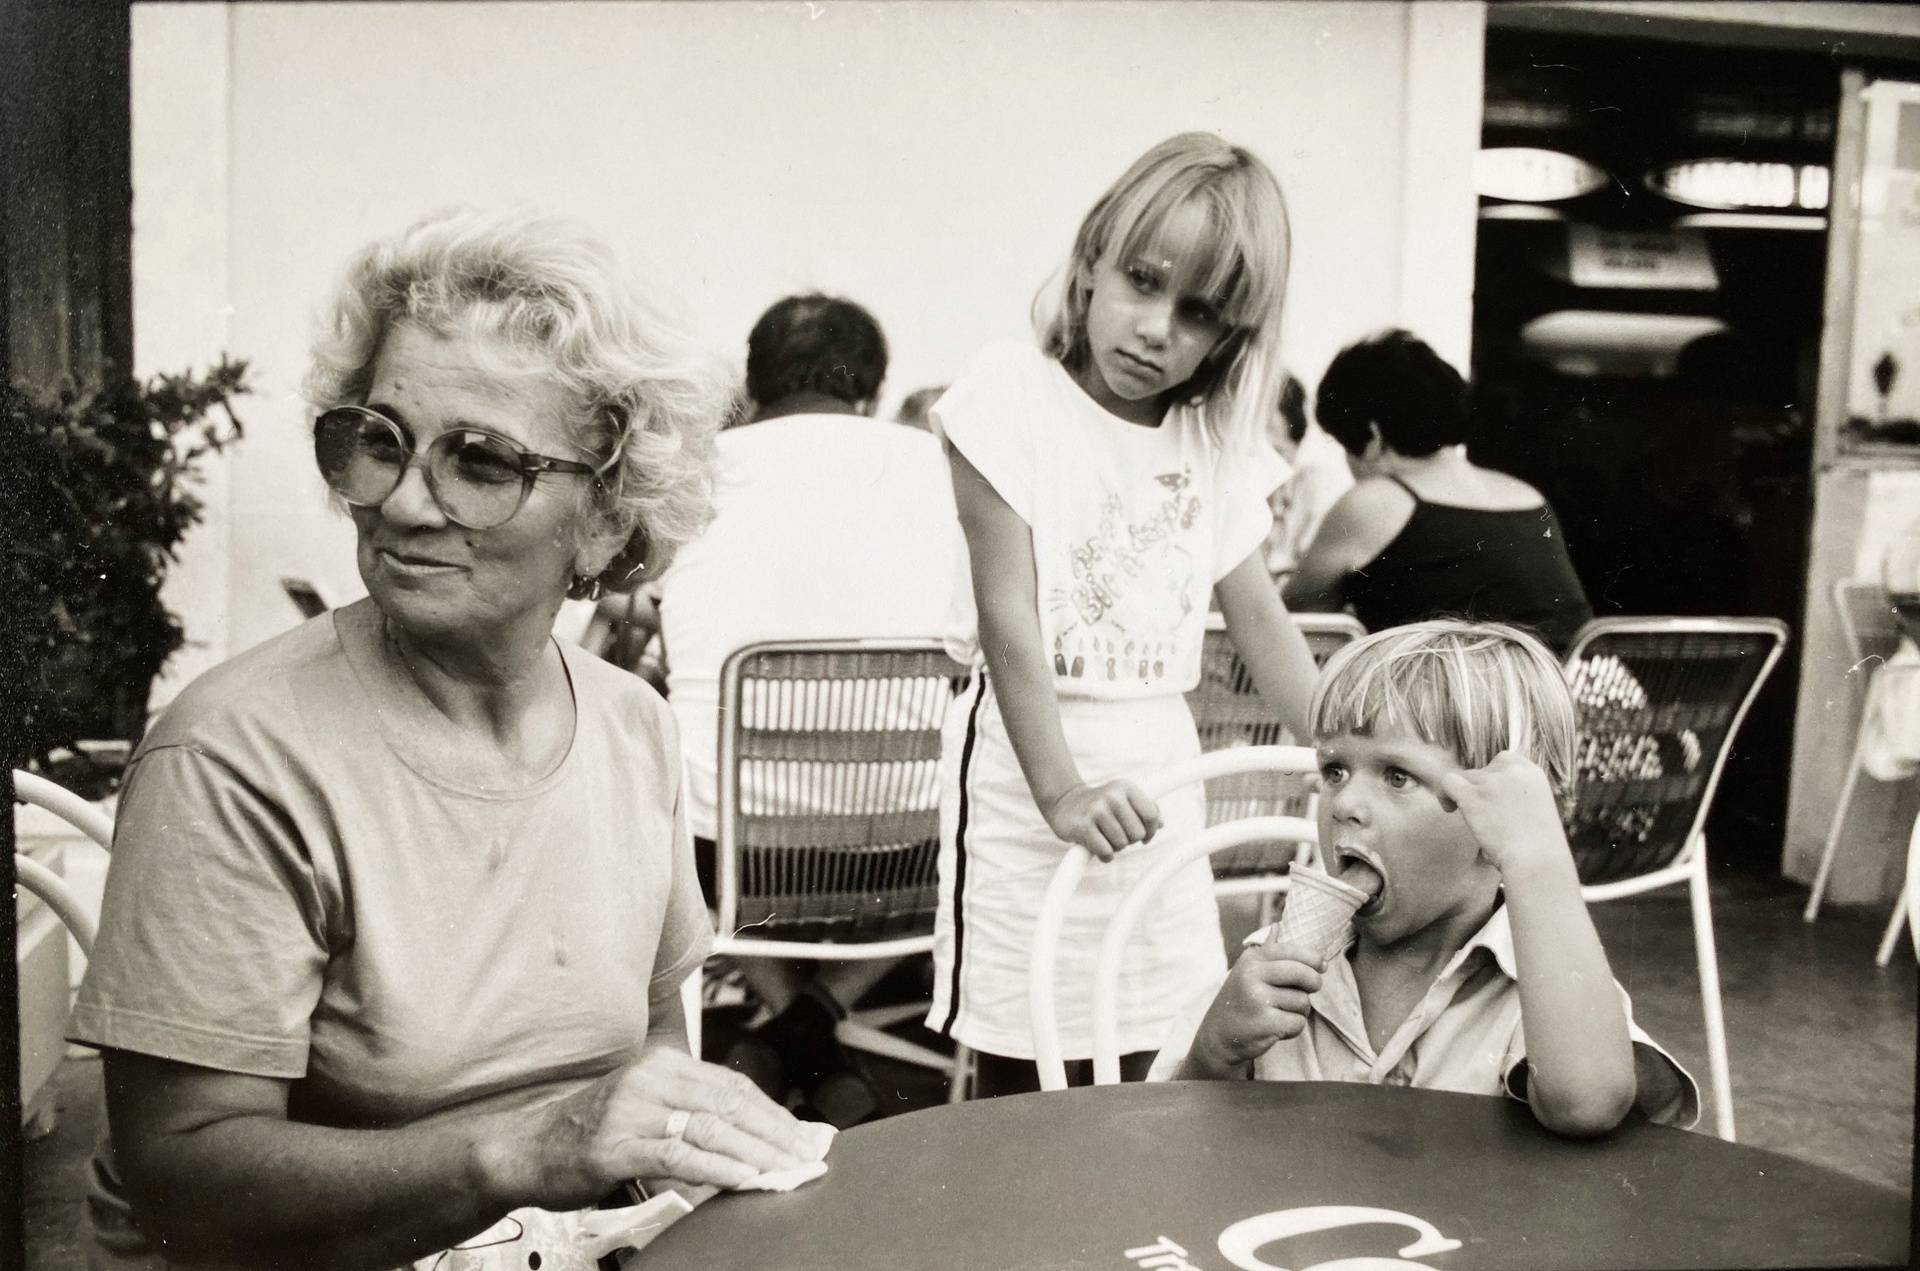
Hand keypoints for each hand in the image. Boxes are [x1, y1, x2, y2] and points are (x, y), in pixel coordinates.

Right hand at [508, 1044, 832, 1210]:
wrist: (525, 1149)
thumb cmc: (589, 1134)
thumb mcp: (645, 1110)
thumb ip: (690, 1116)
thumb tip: (752, 1138)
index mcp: (663, 1064)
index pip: (734, 1086)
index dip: (775, 1113)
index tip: (806, 1137)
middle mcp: (651, 1079)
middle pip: (730, 1105)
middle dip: (777, 1135)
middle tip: (808, 1158)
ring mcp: (633, 1109)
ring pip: (711, 1128)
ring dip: (757, 1153)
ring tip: (787, 1171)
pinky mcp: (618, 1144)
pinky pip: (679, 1154)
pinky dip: (717, 1167)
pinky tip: (743, 1178)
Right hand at [1042, 780, 1161, 860]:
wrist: (1064, 803)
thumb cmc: (1099, 805)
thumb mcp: (1122, 799)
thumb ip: (1143, 809)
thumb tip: (1161, 824)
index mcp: (1126, 788)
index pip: (1151, 815)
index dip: (1151, 831)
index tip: (1144, 837)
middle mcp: (1112, 796)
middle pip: (1138, 833)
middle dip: (1129, 840)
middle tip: (1116, 834)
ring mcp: (1097, 810)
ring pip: (1122, 844)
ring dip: (1115, 847)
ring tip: (1104, 837)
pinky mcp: (1083, 827)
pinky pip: (1106, 852)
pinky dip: (1104, 855)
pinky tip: (1096, 846)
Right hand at [1187, 942, 1322, 1076]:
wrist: (1218, 1036)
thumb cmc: (1240, 1001)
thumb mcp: (1246, 970)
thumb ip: (1265, 950)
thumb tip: (1278, 926)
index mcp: (1252, 958)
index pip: (1292, 951)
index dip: (1313, 959)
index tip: (1322, 966)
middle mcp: (1252, 974)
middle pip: (1303, 974)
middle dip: (1313, 983)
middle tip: (1309, 990)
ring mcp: (1257, 998)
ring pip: (1302, 1001)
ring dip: (1299, 1011)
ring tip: (1280, 1013)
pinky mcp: (1265, 1022)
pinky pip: (1298, 1023)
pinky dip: (1293, 1029)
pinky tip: (1277, 1028)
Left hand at [1435, 749, 1568, 876]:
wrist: (1538, 861)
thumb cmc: (1539, 849)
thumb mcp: (1536, 811)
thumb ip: (1515, 798)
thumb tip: (1490, 801)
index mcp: (1532, 773)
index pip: (1504, 761)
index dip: (1493, 778)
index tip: (1490, 797)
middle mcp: (1512, 771)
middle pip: (1483, 770)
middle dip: (1479, 790)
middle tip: (1482, 814)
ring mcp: (1492, 781)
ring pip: (1466, 778)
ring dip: (1465, 796)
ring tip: (1467, 816)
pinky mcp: (1473, 795)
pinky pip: (1448, 782)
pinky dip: (1445, 794)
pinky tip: (1450, 809)